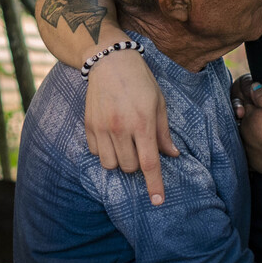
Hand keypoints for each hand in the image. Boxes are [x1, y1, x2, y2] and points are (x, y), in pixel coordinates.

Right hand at [85, 50, 178, 204]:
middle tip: (141, 148)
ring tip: (126, 144)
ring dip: (121, 161)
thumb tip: (173, 155)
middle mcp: (120, 128)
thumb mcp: (159, 104)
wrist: (110, 61)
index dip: (154, 184)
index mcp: (142, 123)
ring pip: (111, 164)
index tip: (157, 201)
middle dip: (137, 165)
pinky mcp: (88, 125)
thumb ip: (164, 133)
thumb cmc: (141, 82)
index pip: (149, 163)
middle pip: (129, 168)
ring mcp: (101, 127)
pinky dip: (106, 152)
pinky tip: (112, 138)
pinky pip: (96, 153)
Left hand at [233, 77, 261, 175]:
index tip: (248, 89)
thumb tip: (252, 85)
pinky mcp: (252, 161)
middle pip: (241, 119)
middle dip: (242, 114)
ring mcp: (247, 147)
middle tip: (244, 109)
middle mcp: (244, 131)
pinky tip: (256, 151)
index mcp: (249, 115)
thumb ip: (261, 95)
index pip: (244, 101)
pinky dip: (251, 152)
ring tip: (253, 131)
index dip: (245, 93)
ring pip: (242, 137)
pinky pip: (248, 155)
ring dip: (246, 133)